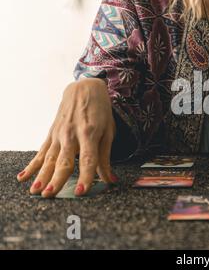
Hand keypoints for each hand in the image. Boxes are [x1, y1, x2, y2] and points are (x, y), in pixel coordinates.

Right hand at [17, 78, 116, 197]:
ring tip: (36, 191)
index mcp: (90, 133)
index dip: (85, 176)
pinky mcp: (51, 133)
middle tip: (51, 194)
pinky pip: (41, 152)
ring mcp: (59, 134)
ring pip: (50, 159)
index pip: (88, 159)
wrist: (84, 88)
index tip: (81, 192)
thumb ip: (106, 157)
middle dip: (57, 179)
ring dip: (42, 176)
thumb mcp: (108, 131)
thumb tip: (110, 180)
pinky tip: (23, 177)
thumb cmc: (100, 111)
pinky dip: (32, 165)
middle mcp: (72, 134)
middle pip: (64, 160)